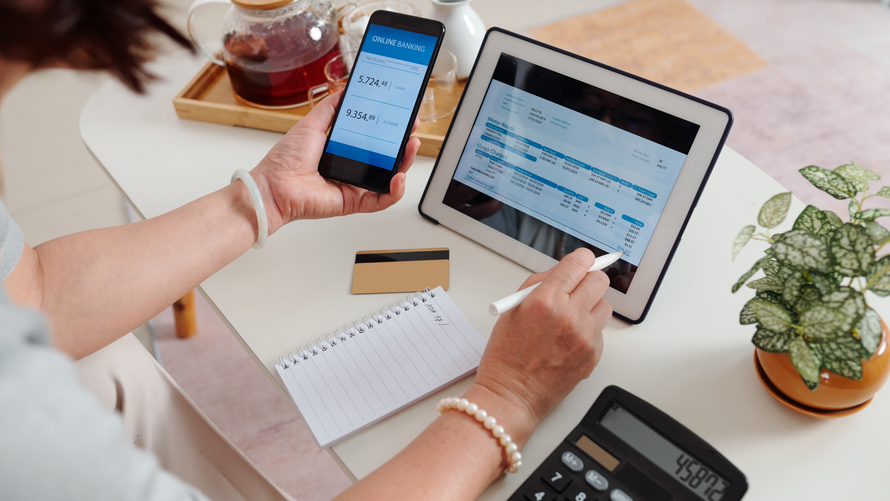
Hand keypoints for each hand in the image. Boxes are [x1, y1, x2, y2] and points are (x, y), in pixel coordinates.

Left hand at [250, 91, 420, 232]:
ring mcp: (355, 186)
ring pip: (389, 178)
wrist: (274, 185)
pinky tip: (398, 177)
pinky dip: (394, 191)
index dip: (391, 129)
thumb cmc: (286, 160)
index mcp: (344, 150)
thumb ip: (331, 107)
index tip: (402, 116)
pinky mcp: (354, 203)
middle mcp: (352, 168)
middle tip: (412, 129)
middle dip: (404, 143)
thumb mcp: (312, 123)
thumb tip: (345, 89)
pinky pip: (381, 200)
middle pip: (387, 158)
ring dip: (405, 163)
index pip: (375, 139)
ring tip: (411, 147)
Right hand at [474, 248, 611, 433]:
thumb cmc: (507, 354)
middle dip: (588, 280)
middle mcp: (569, 315)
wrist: (512, 394)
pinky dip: (588, 331)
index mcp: (545, 299)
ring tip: (570, 318)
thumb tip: (563, 272)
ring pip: (604, 305)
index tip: (580, 263)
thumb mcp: (513, 308)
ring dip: (590, 306)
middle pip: (600, 280)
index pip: (579, 263)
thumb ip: (540, 284)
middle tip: (577, 288)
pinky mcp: (593, 355)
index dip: (581, 260)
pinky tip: (568, 340)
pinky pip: (600, 331)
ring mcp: (584, 337)